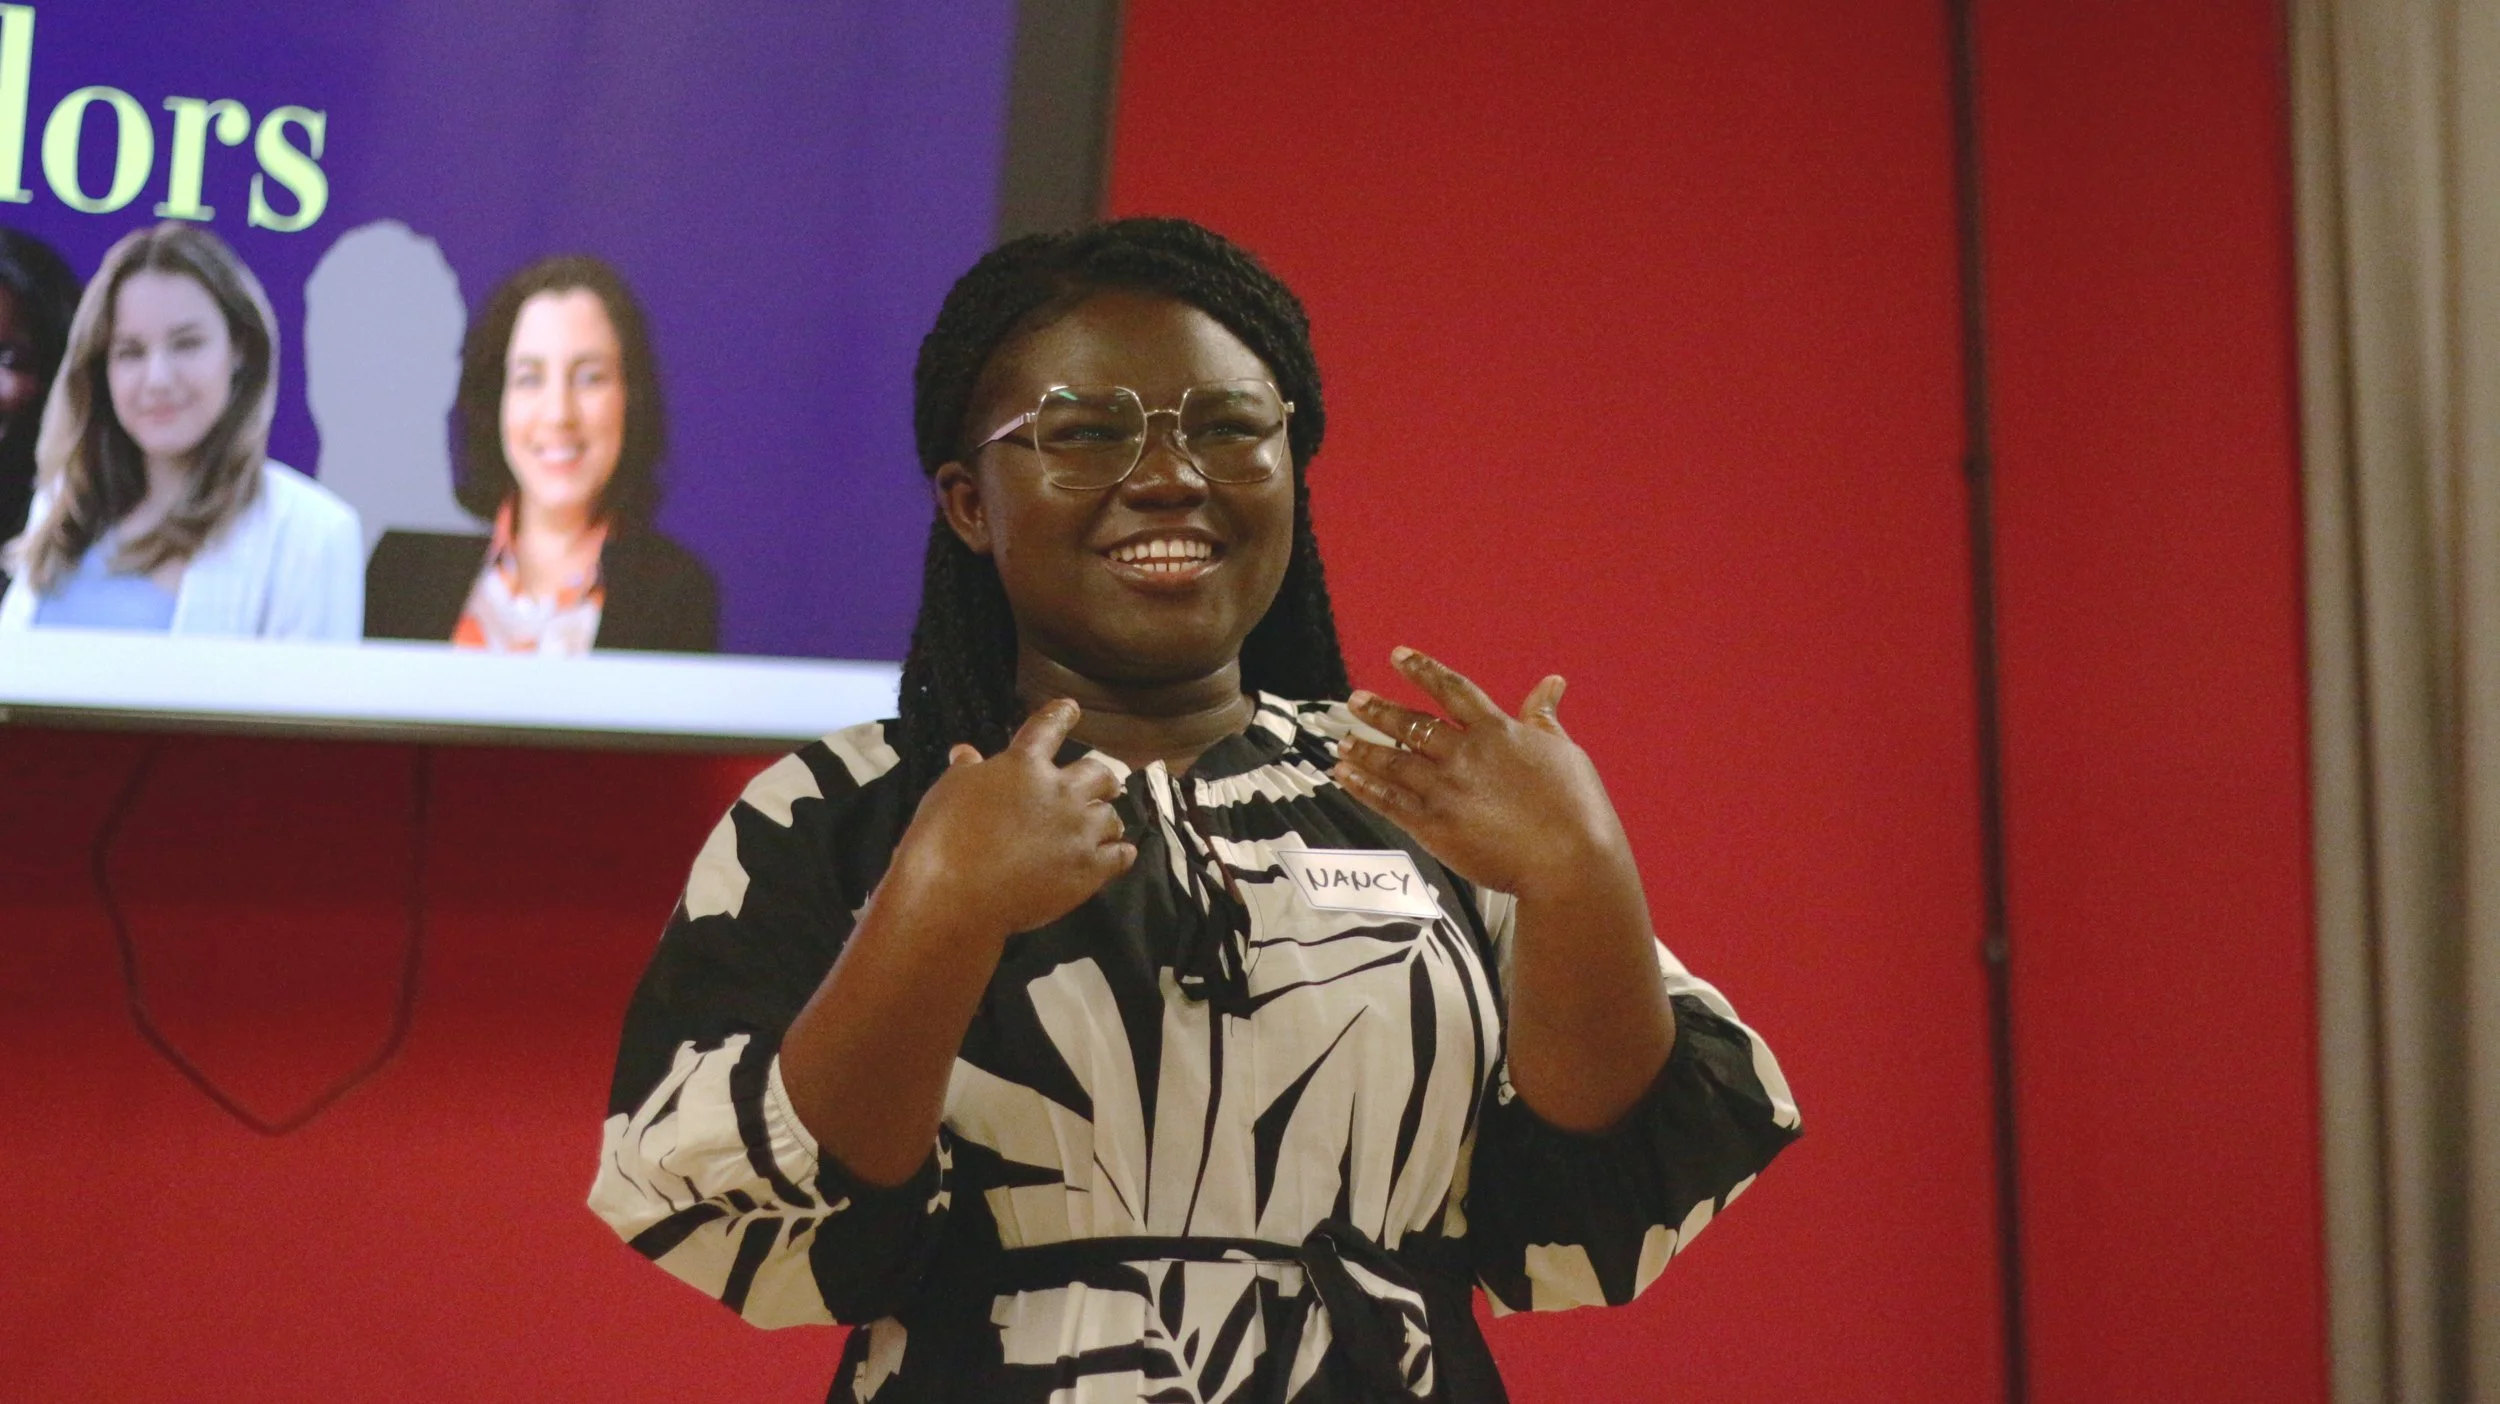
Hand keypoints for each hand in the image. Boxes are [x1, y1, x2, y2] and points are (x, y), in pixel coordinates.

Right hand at [888, 699, 1136, 939]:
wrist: (955, 895)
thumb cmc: (942, 838)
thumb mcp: (947, 792)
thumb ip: (966, 770)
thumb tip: (965, 752)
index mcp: (1024, 765)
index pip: (1048, 727)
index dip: (1062, 714)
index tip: (1072, 708)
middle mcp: (1061, 792)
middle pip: (1098, 773)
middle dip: (1101, 778)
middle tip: (1102, 785)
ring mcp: (1079, 831)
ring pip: (1111, 816)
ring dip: (1107, 818)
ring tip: (1105, 826)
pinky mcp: (1089, 869)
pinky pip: (1120, 855)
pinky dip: (1121, 853)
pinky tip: (1121, 853)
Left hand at [1332, 647, 1632, 900]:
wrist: (1568, 861)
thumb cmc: (1576, 809)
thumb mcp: (1565, 751)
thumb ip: (1545, 716)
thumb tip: (1552, 683)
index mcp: (1497, 732)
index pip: (1452, 690)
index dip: (1422, 670)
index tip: (1398, 656)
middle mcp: (1465, 754)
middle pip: (1412, 723)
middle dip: (1379, 710)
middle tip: (1355, 700)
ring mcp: (1446, 789)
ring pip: (1393, 762)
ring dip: (1364, 750)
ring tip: (1343, 742)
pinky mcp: (1434, 825)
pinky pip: (1388, 801)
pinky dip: (1363, 787)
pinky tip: (1346, 776)